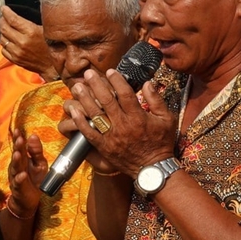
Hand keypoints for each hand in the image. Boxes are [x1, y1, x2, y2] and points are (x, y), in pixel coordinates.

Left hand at [0, 7, 57, 78]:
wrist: (54, 66)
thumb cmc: (53, 45)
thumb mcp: (46, 29)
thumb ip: (32, 21)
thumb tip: (21, 12)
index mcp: (31, 32)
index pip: (12, 19)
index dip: (6, 12)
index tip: (3, 8)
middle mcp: (22, 42)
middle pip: (4, 28)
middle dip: (2, 21)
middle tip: (4, 18)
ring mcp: (17, 52)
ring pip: (2, 39)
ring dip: (3, 33)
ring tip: (7, 29)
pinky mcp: (15, 60)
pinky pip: (3, 50)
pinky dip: (5, 44)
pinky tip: (10, 41)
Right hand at [6, 129, 46, 216]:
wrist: (28, 200)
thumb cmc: (34, 179)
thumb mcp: (39, 164)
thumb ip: (36, 151)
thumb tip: (33, 135)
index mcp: (24, 159)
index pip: (20, 146)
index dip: (18, 138)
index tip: (18, 130)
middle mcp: (18, 166)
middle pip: (17, 155)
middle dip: (18, 147)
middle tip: (19, 139)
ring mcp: (17, 177)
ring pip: (16, 167)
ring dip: (17, 160)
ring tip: (18, 153)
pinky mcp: (19, 188)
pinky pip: (18, 182)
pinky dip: (20, 179)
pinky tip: (22, 175)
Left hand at [59, 67, 175, 176]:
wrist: (152, 168)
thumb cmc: (161, 142)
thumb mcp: (167, 119)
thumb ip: (157, 100)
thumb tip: (148, 83)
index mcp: (138, 116)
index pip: (125, 94)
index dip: (116, 81)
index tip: (109, 71)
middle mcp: (123, 125)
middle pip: (106, 101)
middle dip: (96, 85)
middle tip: (87, 74)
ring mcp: (111, 136)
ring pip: (95, 114)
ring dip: (85, 99)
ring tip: (77, 87)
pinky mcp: (103, 146)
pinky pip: (88, 132)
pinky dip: (80, 121)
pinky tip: (73, 110)